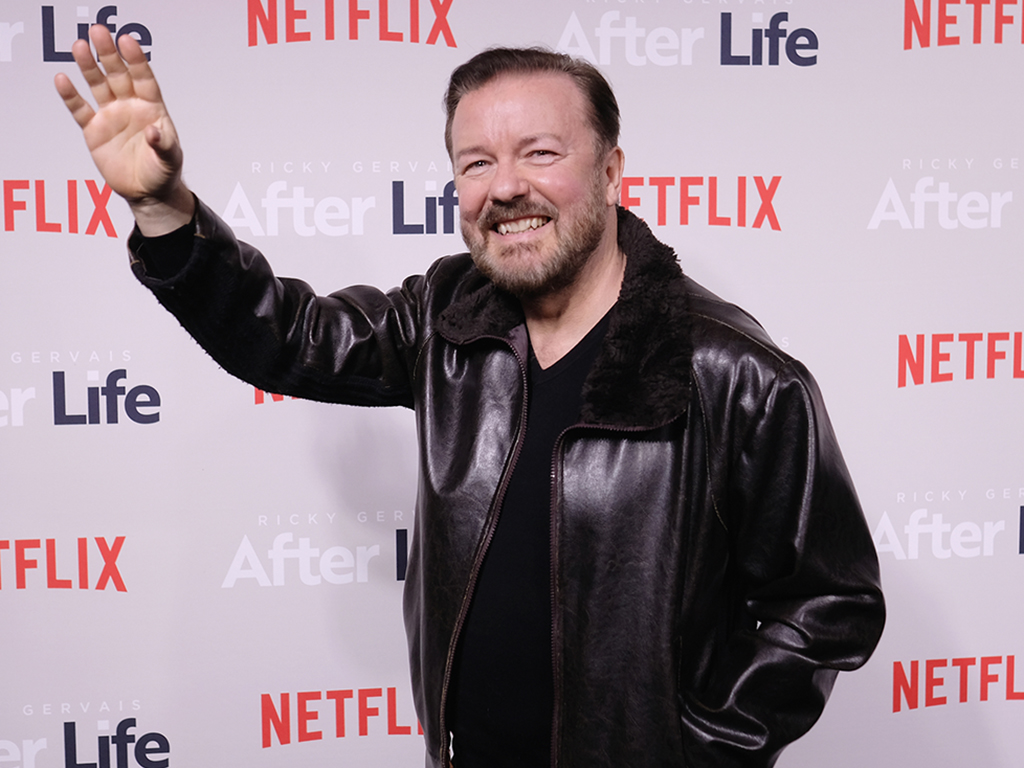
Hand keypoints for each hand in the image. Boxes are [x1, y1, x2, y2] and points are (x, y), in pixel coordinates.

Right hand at [54, 25, 193, 234]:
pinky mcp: (94, 130)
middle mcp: (130, 107)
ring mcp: (111, 116)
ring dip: (89, 66)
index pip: (144, 78)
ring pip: (98, 85)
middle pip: (118, 75)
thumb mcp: (170, 160)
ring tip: (79, 46)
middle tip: (98, 32)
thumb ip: (163, 145)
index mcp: (152, 108)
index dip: (135, 60)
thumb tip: (154, 132)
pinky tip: (62, 80)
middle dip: (109, 54)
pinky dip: (71, 96)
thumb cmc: (163, 172)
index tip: (127, 41)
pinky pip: (80, 109)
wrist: (147, 193)